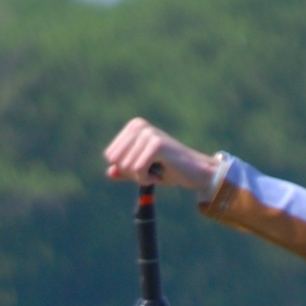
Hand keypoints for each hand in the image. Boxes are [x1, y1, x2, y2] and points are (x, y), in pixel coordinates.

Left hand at [104, 118, 219, 191]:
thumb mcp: (142, 170)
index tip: (145, 165)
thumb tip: (109, 172)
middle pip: (116, 161)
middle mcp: (139, 126)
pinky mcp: (156, 145)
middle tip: (152, 169)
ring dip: (142, 177)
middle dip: (132, 173)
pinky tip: (160, 174)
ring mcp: (148, 134)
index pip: (110, 155)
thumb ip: (125, 171)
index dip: (125, 169)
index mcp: (134, 126)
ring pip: (126, 167)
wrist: (196, 172)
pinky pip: (138, 170)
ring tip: (159, 170)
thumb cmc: (169, 169)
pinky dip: (147, 179)